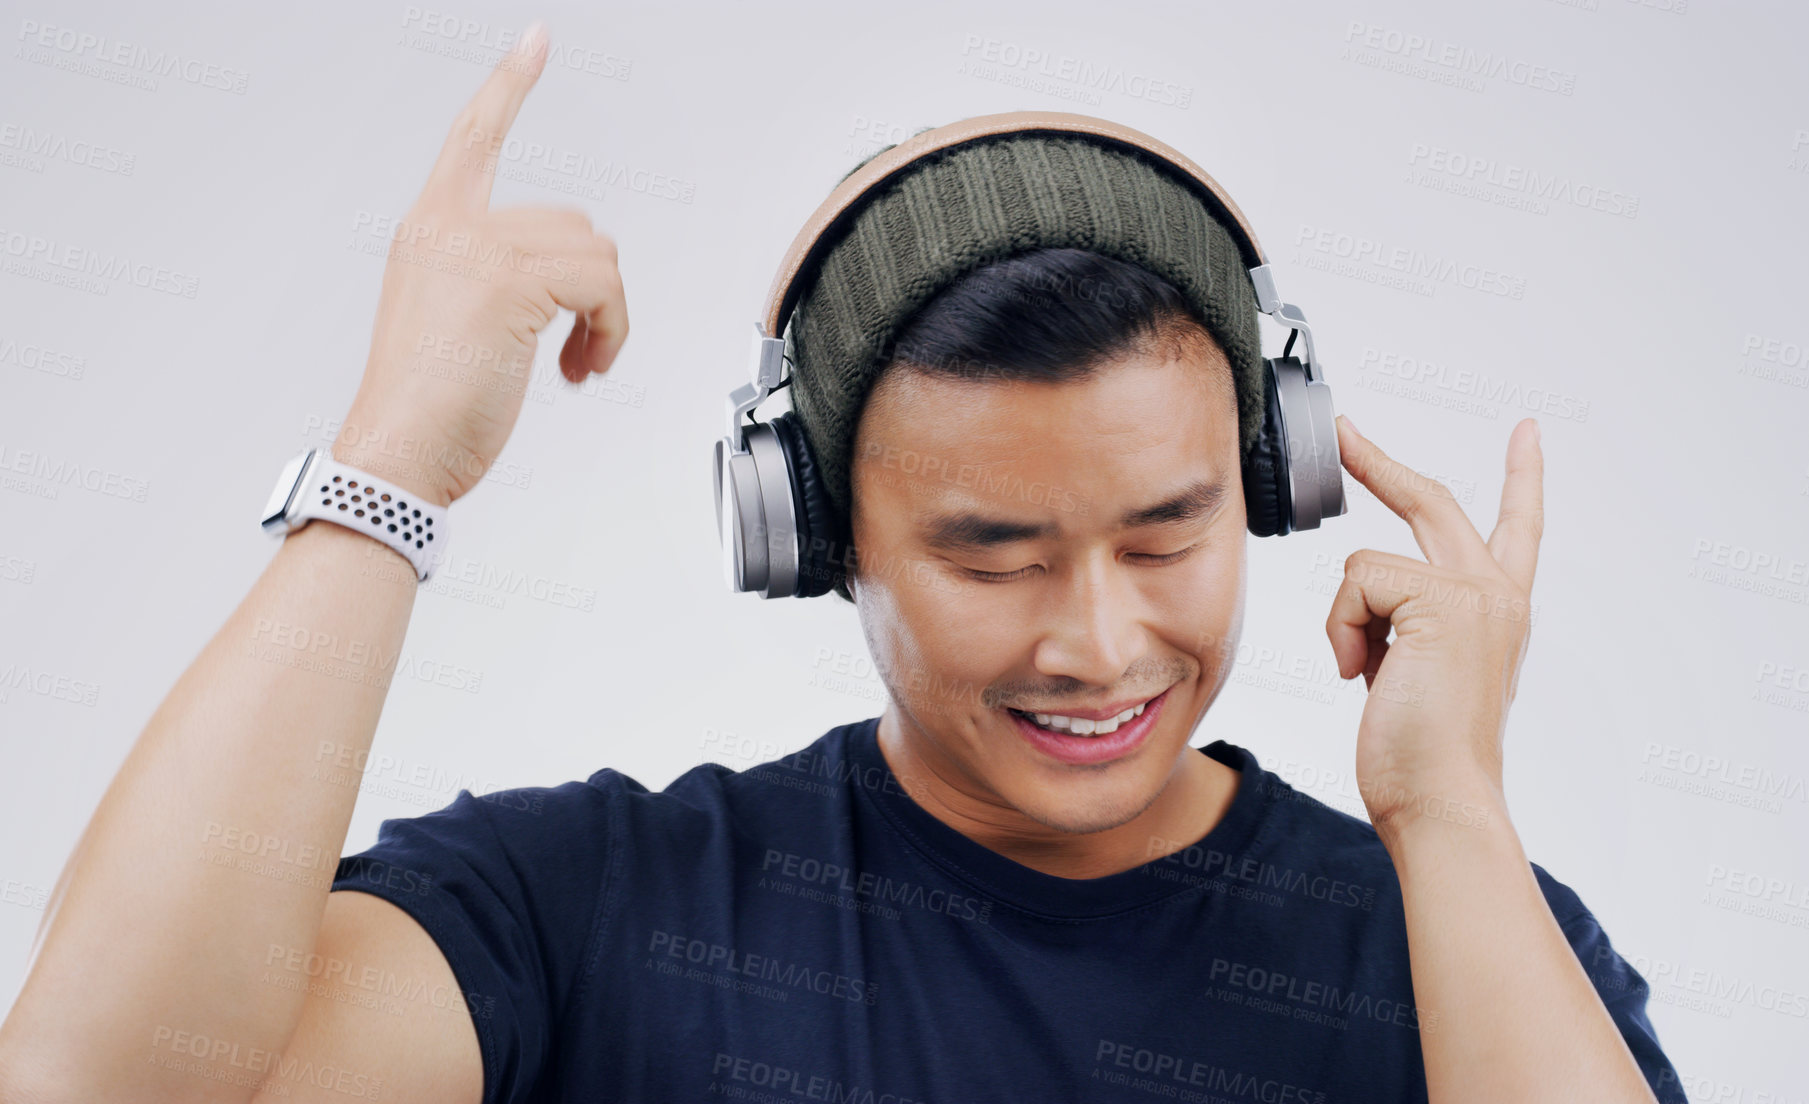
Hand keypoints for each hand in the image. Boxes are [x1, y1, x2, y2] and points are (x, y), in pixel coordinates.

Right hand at [333, 21, 628, 506]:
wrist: (396, 454)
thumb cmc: (426, 410)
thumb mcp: (456, 325)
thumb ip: (495, 284)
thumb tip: (565, 289)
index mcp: (431, 228)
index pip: (473, 136)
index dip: (509, 85)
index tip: (538, 40)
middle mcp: (451, 225)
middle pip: (575, 224)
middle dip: (593, 293)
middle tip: (577, 353)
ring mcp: (478, 248)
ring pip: (597, 255)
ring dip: (606, 318)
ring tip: (575, 365)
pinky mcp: (508, 281)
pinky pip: (603, 286)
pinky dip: (611, 331)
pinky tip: (579, 369)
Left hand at [1326, 415, 1543, 839]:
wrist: (1442, 801)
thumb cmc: (1421, 757)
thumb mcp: (1415, 674)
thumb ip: (1408, 628)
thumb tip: (1367, 607)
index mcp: (1498, 611)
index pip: (1517, 527)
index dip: (1521, 477)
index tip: (1527, 432)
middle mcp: (1498, 594)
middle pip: (1433, 502)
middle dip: (1378, 462)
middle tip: (1343, 430)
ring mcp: (1476, 594)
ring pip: (1365, 565)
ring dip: (1345, 623)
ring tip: (1369, 677)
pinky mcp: (1443, 599)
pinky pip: (1355, 582)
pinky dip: (1342, 630)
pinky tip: (1365, 676)